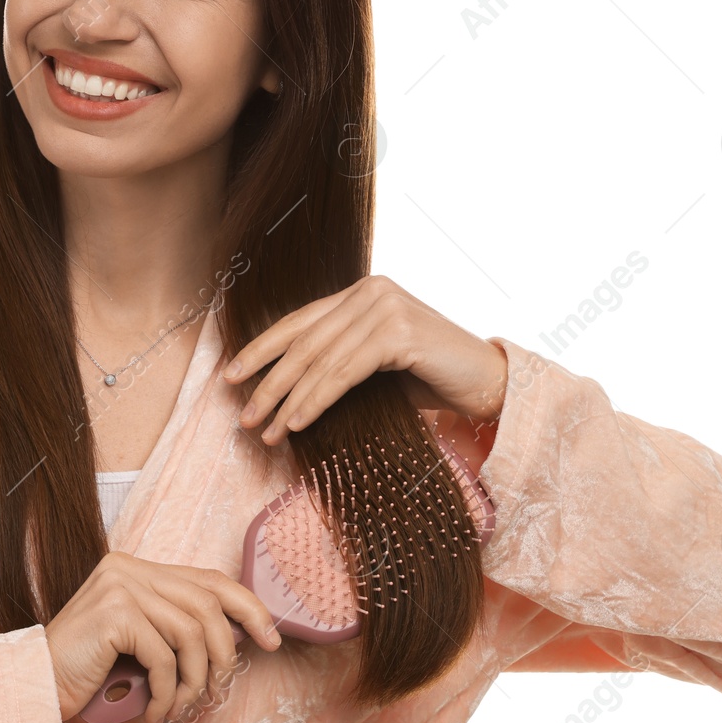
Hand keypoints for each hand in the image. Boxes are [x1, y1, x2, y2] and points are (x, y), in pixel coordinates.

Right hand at [44, 551, 281, 722]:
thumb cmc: (88, 672)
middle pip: (207, 605)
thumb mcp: (140, 643)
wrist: (35, 688)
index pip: (209, 579)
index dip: (248, 608)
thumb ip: (174, 627)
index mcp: (137, 567)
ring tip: (181, 709)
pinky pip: (165, 657)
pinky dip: (169, 694)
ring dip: (195, 682)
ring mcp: (120, 585)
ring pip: (192, 634)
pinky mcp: (114, 612)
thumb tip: (239, 636)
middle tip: (217, 694)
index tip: (271, 640)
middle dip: (224, 655)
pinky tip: (157, 714)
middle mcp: (129, 567)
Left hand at [221, 275, 507, 443]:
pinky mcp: (398, 332)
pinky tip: (296, 423)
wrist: (490, 384)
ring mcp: (385, 307)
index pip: (298, 321)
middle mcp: (370, 291)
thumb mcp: (376, 365)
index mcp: (361, 292)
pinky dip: (315, 400)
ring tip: (266, 431)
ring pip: (318, 360)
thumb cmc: (431, 380)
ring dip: (286, 400)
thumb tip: (281, 389)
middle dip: (267, 383)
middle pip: (303, 342)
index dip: (260, 349)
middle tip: (244, 417)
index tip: (231, 377)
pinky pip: (343, 372)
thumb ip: (338, 360)